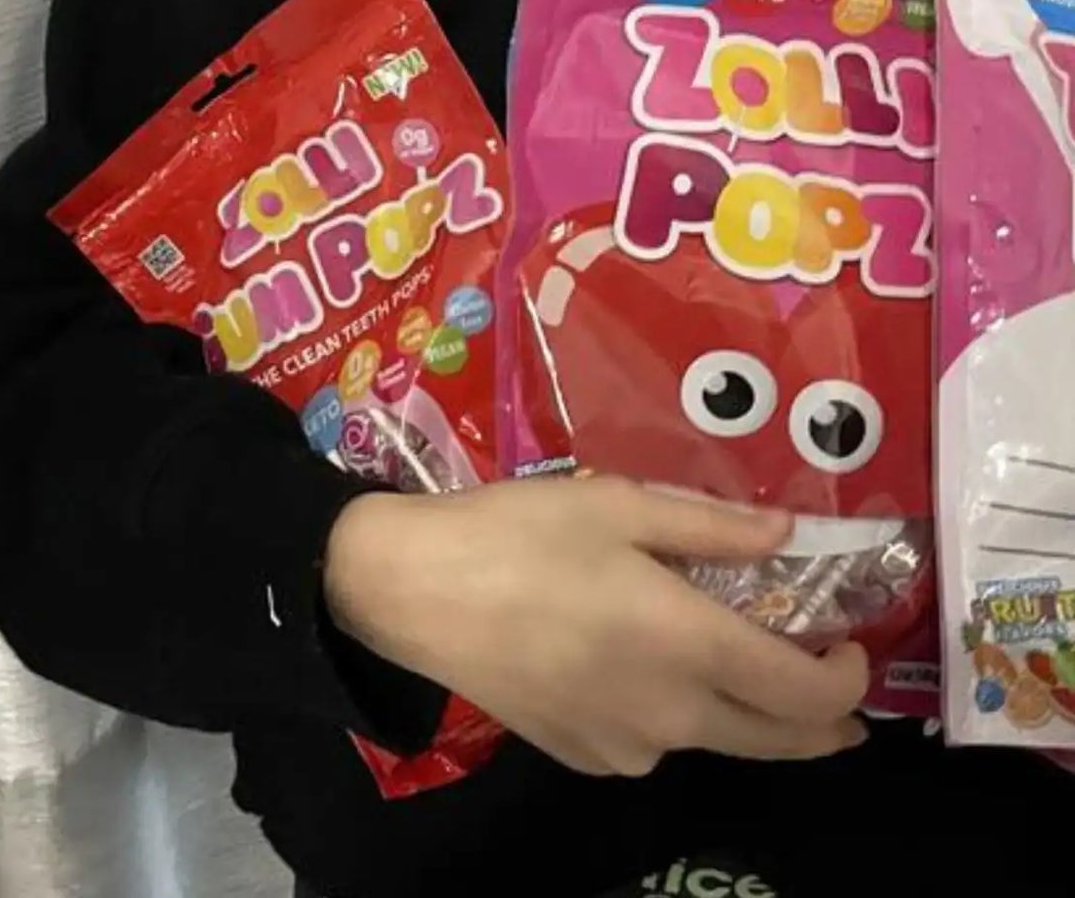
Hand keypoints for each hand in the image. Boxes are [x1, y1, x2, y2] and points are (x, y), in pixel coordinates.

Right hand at [324, 476, 868, 776]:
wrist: (412, 590)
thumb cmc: (517, 533)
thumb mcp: (615, 504)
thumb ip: (709, 524)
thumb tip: (787, 534)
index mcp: (691, 646)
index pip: (807, 693)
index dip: (847, 678)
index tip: (849, 644)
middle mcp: (674, 714)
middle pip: (779, 742)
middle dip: (824, 724)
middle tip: (836, 698)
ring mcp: (627, 746)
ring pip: (712, 740)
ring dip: (739, 712)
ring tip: (717, 658)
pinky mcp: (583, 755)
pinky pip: (651, 741)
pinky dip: (671, 715)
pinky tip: (633, 669)